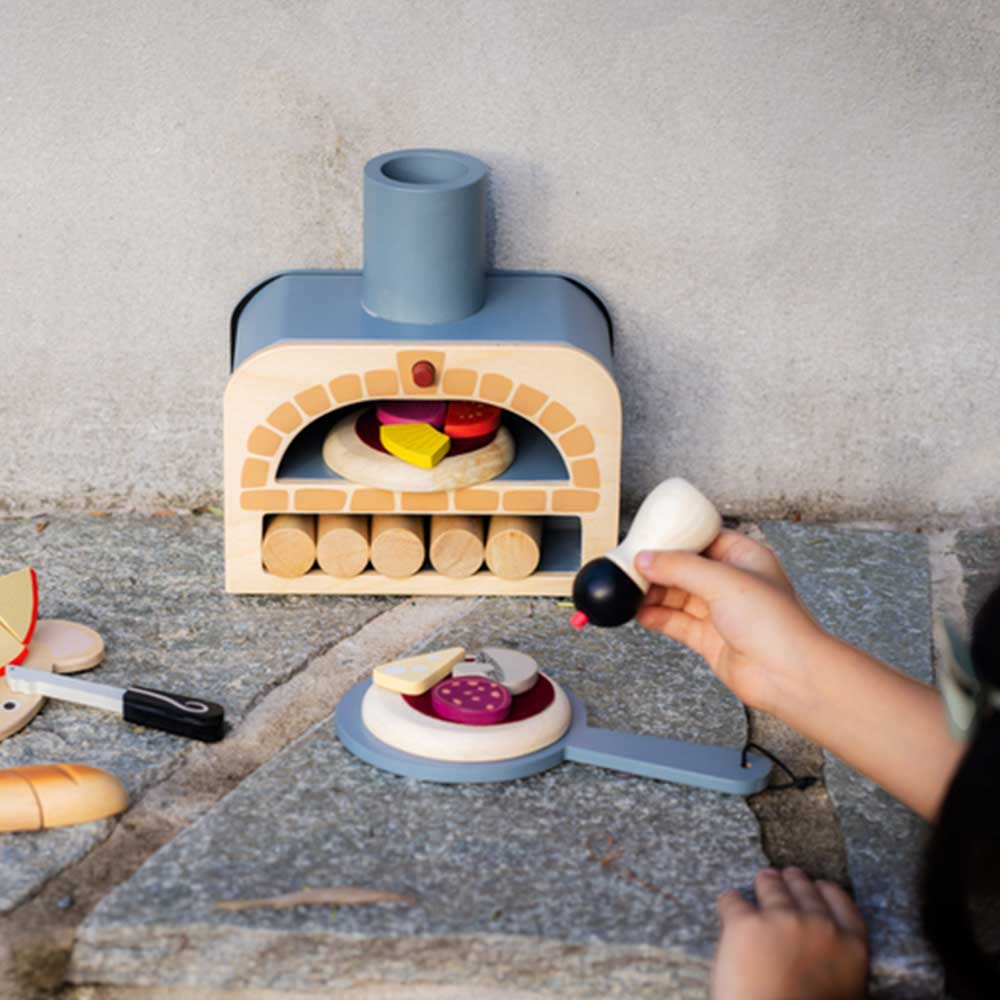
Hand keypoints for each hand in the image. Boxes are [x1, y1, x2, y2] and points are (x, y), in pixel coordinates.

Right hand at [634, 531, 825, 712]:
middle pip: (686, 569)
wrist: (789, 675)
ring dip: (654, 594)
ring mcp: (721, 613)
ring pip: (679, 597)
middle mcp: (733, 584)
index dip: (677, 538)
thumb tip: (647, 559)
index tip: (649, 538)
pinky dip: (658, 617)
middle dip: (659, 568)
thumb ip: (680, 568)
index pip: (704, 540)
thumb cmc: (776, 624)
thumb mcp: (723, 581)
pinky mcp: (711, 639)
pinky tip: (641, 613)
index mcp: (745, 558)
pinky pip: (677, 623)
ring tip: (629, 590)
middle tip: (631, 566)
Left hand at [712, 868, 868, 999]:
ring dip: (764, 883)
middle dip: (791, 882)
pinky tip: (729, 907)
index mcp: (851, 948)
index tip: (817, 888)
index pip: (840, 901)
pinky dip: (730, 903)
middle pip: (803, 888)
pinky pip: (733, 899)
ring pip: (769, 885)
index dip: (824, 892)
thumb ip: (837, 962)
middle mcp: (820, 926)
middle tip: (781, 879)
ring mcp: (781, 920)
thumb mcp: (843, 990)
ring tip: (760, 881)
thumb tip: (822, 952)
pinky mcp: (745, 923)